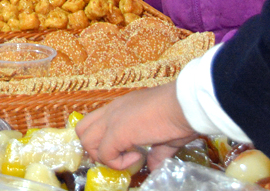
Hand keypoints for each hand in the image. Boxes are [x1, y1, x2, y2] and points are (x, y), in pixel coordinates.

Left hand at [76, 82, 198, 170]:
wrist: (187, 104)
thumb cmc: (180, 114)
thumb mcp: (165, 136)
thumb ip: (156, 151)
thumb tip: (154, 165)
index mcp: (121, 108)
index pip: (94, 123)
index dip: (102, 142)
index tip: (124, 151)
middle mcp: (112, 110)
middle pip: (82, 130)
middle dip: (96, 150)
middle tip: (119, 156)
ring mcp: (112, 119)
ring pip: (86, 141)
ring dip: (104, 156)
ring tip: (128, 157)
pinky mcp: (117, 131)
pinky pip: (104, 154)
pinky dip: (117, 163)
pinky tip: (137, 157)